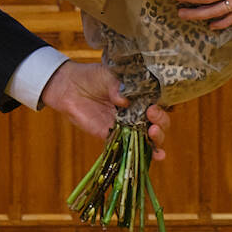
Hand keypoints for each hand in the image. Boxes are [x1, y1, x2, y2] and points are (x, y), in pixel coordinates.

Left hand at [40, 61, 168, 155]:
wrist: (69, 87)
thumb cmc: (92, 77)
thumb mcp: (108, 76)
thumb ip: (117, 86)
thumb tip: (124, 100)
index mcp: (140, 97)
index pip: (160, 105)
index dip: (162, 108)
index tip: (153, 106)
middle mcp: (136, 113)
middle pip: (158, 123)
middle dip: (161, 122)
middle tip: (151, 115)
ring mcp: (126, 126)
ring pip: (149, 138)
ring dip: (157, 139)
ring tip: (153, 133)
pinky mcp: (113, 137)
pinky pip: (130, 148)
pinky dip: (145, 154)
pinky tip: (158, 156)